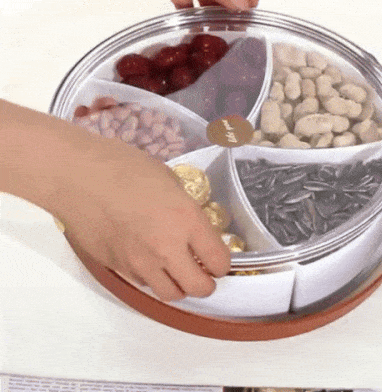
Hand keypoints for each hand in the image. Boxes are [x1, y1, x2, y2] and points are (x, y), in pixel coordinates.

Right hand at [52, 129, 230, 300]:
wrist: (77, 176)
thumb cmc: (125, 167)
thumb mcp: (168, 179)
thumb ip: (185, 208)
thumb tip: (192, 224)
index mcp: (186, 220)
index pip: (219, 261)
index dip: (223, 262)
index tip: (219, 256)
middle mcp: (167, 249)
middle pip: (199, 288)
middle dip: (206, 282)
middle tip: (203, 269)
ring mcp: (140, 263)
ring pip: (171, 294)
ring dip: (180, 285)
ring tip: (177, 268)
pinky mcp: (117, 268)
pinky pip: (144, 283)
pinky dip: (153, 277)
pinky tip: (148, 258)